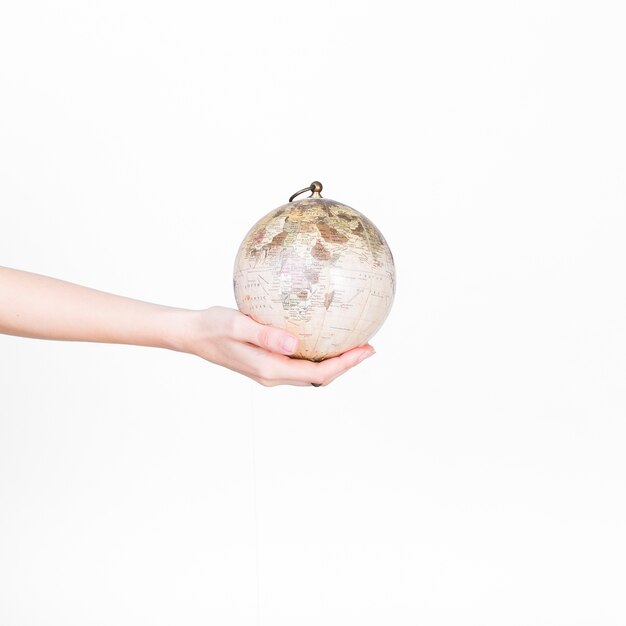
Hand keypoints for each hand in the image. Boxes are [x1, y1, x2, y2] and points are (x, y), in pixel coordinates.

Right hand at [181, 306, 375, 386]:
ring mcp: (270, 371)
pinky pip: (299, 363)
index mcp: (270, 369)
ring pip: (310, 372)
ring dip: (333, 361)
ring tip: (352, 342)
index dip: (345, 365)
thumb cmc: (213, 326)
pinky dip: (316, 355)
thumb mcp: (238, 325)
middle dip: (346, 364)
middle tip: (368, 346)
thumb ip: (266, 335)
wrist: (193, 334)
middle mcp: (273, 375)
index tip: (366, 350)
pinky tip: (322, 336)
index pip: (318, 374)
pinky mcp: (266, 362)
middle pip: (319, 377)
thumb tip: (295, 345)